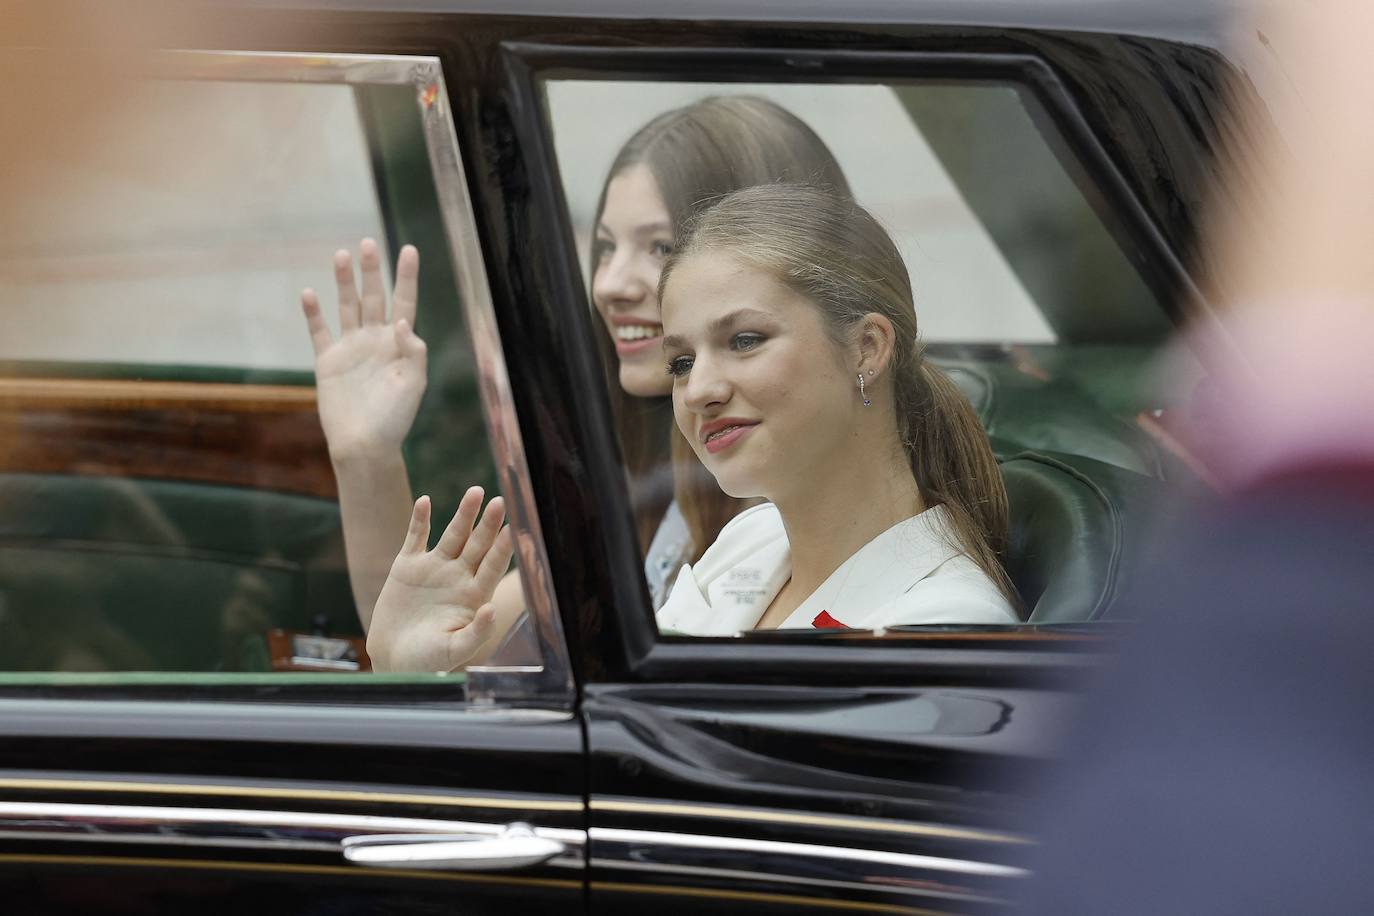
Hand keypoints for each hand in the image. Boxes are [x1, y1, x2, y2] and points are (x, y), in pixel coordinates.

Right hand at [302, 239, 426, 460]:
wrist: (364, 443)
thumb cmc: (394, 418)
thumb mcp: (414, 383)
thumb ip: (412, 351)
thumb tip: (401, 320)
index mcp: (398, 344)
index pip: (404, 302)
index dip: (406, 277)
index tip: (408, 249)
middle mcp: (374, 340)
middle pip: (374, 297)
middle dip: (371, 270)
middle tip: (367, 243)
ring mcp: (350, 349)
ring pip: (347, 307)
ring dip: (344, 282)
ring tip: (341, 255)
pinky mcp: (328, 361)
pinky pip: (319, 332)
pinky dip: (314, 313)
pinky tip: (309, 293)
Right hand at [367, 488, 514, 672]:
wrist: (394, 659)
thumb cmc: (428, 660)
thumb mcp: (454, 650)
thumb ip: (476, 632)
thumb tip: (491, 610)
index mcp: (474, 596)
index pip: (493, 565)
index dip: (503, 548)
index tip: (514, 529)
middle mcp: (458, 576)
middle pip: (477, 544)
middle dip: (488, 524)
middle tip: (500, 501)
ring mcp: (434, 568)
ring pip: (453, 534)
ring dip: (464, 514)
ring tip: (476, 492)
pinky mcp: (407, 566)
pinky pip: (416, 537)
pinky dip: (420, 520)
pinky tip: (425, 501)